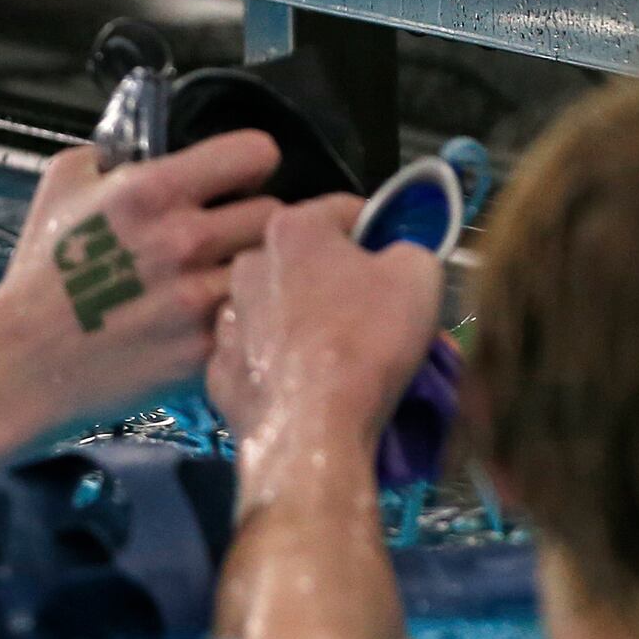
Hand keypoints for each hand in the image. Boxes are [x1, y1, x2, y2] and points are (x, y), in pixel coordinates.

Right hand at [0, 131, 283, 427]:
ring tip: (223, 280)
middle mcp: (183, 240)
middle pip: (275, 214)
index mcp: (151, 190)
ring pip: (272, 269)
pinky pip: (254, 318)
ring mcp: (199, 300)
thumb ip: (115, 155)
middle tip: (228, 236)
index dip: (248, 163)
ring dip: (252, 271)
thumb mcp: (62, 184)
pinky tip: (212, 320)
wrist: (25, 361)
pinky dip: (242, 318)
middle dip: (252, 221)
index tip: (235, 179)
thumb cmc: (42, 271)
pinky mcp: (207, 350)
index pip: (255, 153)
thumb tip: (158, 147)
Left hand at [208, 197, 443, 463]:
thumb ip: (409, 249)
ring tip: (337, 351)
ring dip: (302, 317)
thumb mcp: (420, 277)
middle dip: (334, 276)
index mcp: (291, 229)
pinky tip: (305, 382)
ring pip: (275, 305)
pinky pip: (258, 353)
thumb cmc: (368, 341)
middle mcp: (247, 264)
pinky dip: (280, 362)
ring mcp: (227, 317)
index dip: (377, 230)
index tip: (394, 258)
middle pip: (303, 259)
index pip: (344, 210)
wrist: (313, 428)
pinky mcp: (219, 367)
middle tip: (370, 310)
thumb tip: (395, 256)